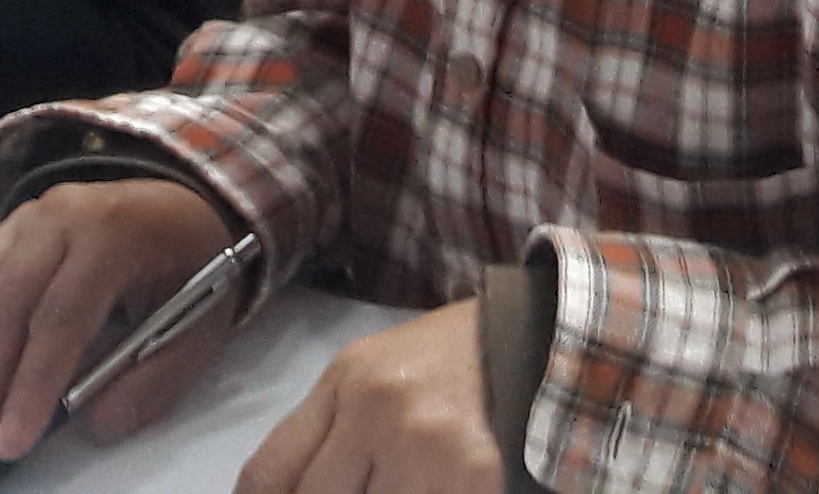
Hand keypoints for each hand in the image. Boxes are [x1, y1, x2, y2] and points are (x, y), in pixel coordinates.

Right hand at [0, 176, 241, 465]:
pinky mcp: (2, 232)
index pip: (61, 316)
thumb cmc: (191, 267)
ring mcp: (24, 219)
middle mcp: (60, 217)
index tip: (12, 443)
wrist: (184, 205)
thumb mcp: (198, 327)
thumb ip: (153, 382)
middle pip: (2, 305)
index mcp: (115, 233)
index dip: (32, 385)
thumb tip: (95, 427)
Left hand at [237, 298, 498, 493]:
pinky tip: (438, 486)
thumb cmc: (459, 360)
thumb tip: (286, 493)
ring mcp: (426, 449)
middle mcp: (378, 411)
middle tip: (365, 483)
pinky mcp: (474, 478)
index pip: (269, 474)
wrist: (548, 339)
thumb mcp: (377, 372)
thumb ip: (327, 431)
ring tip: (412, 479)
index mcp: (349, 381)